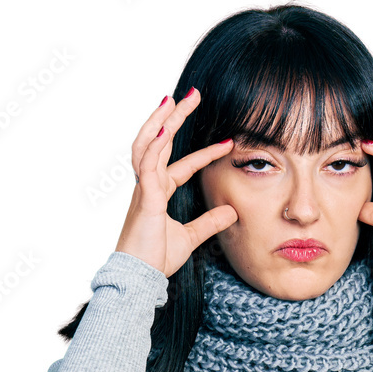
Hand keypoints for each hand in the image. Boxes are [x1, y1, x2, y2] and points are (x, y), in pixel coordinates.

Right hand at [115, 88, 237, 277]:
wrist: (140, 276)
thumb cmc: (157, 258)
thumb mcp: (190, 237)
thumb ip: (209, 223)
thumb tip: (232, 212)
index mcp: (159, 193)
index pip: (183, 165)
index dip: (204, 153)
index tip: (228, 143)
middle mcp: (149, 185)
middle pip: (160, 142)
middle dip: (175, 117)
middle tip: (193, 95)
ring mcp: (144, 189)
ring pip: (148, 145)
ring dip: (160, 121)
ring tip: (173, 99)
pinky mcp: (144, 198)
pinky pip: (146, 166)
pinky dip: (153, 147)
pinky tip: (162, 131)